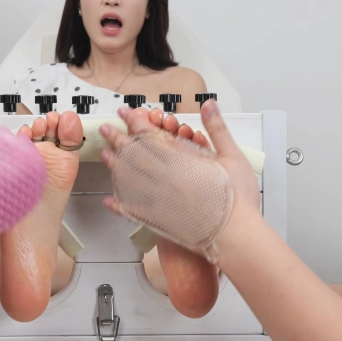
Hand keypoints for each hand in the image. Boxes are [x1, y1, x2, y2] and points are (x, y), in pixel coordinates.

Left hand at [99, 100, 261, 242]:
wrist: (235, 236)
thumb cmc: (236, 198)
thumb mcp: (232, 156)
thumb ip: (217, 128)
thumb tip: (208, 104)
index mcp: (180, 160)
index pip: (151, 135)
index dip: (136, 121)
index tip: (125, 112)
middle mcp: (164, 178)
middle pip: (135, 154)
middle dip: (118, 139)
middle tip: (106, 128)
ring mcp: (157, 199)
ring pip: (129, 178)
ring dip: (116, 165)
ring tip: (105, 155)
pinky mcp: (157, 219)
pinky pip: (132, 209)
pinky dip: (120, 203)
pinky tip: (111, 200)